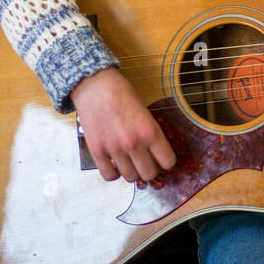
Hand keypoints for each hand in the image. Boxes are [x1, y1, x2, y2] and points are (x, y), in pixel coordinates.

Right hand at [71, 67, 177, 181]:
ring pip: (130, 177)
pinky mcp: (97, 151)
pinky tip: (115, 165)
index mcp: (150, 131)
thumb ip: (150, 132)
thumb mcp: (145, 111)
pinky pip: (109, 175)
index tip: (162, 159)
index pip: (168, 162)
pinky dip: (114, 174)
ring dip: (132, 172)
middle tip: (146, 162)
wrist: (95, 86)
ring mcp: (114, 149)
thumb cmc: (120, 93)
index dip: (166, 162)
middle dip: (150, 170)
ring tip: (130, 162)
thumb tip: (155, 153)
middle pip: (149, 174)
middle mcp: (134, 143)